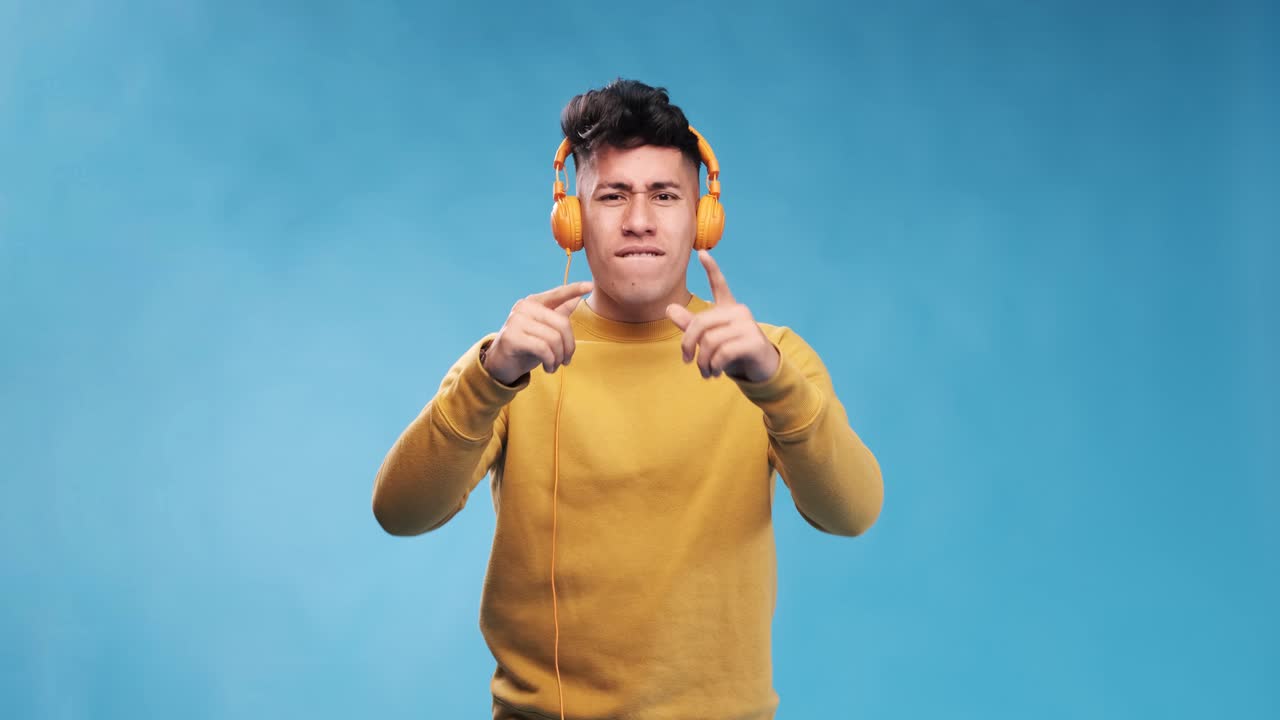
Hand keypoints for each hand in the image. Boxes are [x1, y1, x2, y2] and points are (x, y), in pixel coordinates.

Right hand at [484, 281, 593, 384]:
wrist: (501, 364)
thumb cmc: (526, 346)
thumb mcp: (545, 330)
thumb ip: (559, 314)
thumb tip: (577, 299)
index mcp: (534, 302)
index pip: (557, 294)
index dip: (574, 289)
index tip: (590, 286)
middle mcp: (524, 307)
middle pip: (562, 323)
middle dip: (569, 346)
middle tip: (566, 360)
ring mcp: (516, 320)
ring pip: (553, 338)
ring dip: (559, 357)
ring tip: (555, 365)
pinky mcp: (512, 337)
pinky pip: (543, 349)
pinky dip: (550, 361)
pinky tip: (548, 368)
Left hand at [665, 250, 779, 381]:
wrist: (761, 369)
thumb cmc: (734, 352)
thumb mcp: (710, 339)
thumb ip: (691, 326)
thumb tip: (669, 308)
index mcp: (729, 308)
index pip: (719, 284)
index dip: (711, 268)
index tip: (702, 252)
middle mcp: (739, 312)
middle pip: (701, 323)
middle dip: (689, 344)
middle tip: (687, 360)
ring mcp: (748, 325)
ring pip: (710, 341)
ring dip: (703, 362)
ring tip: (705, 372)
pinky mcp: (754, 342)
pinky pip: (723, 353)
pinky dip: (714, 366)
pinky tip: (715, 373)